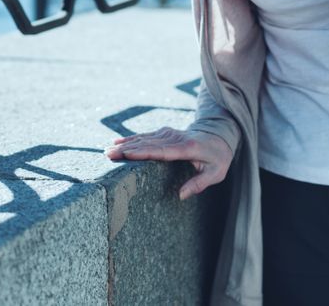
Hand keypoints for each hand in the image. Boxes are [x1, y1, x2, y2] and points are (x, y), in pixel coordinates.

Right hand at [104, 127, 232, 199]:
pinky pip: (146, 136)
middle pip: (147, 143)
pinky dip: (131, 139)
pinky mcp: (165, 132)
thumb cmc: (218, 157)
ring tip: (108, 151)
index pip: (161, 150)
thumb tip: (181, 196)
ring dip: (125, 144)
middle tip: (108, 156)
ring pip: (144, 138)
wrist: (220, 134)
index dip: (143, 152)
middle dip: (127, 149)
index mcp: (186, 148)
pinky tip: (117, 142)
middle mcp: (175, 138)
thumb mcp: (216, 173)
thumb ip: (199, 183)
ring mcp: (169, 133)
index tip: (126, 154)